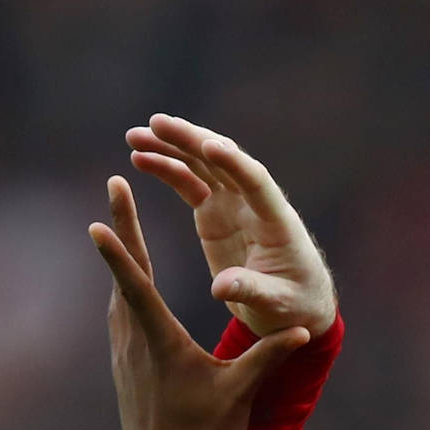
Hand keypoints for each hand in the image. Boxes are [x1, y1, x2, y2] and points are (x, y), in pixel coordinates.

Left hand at [88, 177, 310, 429]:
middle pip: (124, 274)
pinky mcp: (126, 367)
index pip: (137, 284)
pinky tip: (127, 283)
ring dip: (122, 254)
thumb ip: (269, 358)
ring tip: (119, 221)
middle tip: (114, 184)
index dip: (121, 247)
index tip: (101, 214)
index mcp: (159, 343)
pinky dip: (124, 285)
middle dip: (122, 226)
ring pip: (119, 293)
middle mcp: (134, 342)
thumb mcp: (240, 394)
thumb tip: (305, 329)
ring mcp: (125, 354)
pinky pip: (122, 314)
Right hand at [126, 113, 337, 337]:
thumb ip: (251, 290)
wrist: (293, 306)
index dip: (235, 163)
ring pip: (202, 165)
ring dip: (171, 148)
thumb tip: (221, 288)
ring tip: (134, 137)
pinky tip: (141, 157)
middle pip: (223, 162)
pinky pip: (190, 183)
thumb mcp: (276, 304)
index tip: (210, 146)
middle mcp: (255, 204)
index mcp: (277, 221)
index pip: (256, 182)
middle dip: (192, 140)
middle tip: (156, 123)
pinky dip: (167, 168)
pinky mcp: (216, 213)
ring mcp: (234, 205)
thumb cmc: (294, 305)